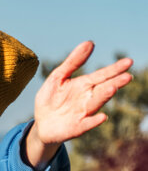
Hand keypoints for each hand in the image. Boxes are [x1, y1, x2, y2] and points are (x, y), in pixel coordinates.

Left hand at [25, 41, 132, 170]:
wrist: (41, 123)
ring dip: (105, 97)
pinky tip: (102, 117)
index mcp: (84, 85)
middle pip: (103, 89)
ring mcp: (84, 113)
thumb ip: (73, 62)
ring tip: (112, 88)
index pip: (102, 75)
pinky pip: (87, 124)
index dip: (114, 69)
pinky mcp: (77, 127)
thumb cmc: (50, 99)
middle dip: (115, 83)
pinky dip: (94, 121)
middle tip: (127, 76)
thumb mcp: (58, 77)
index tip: (128, 61)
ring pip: (96, 104)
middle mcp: (88, 98)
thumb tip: (90, 42)